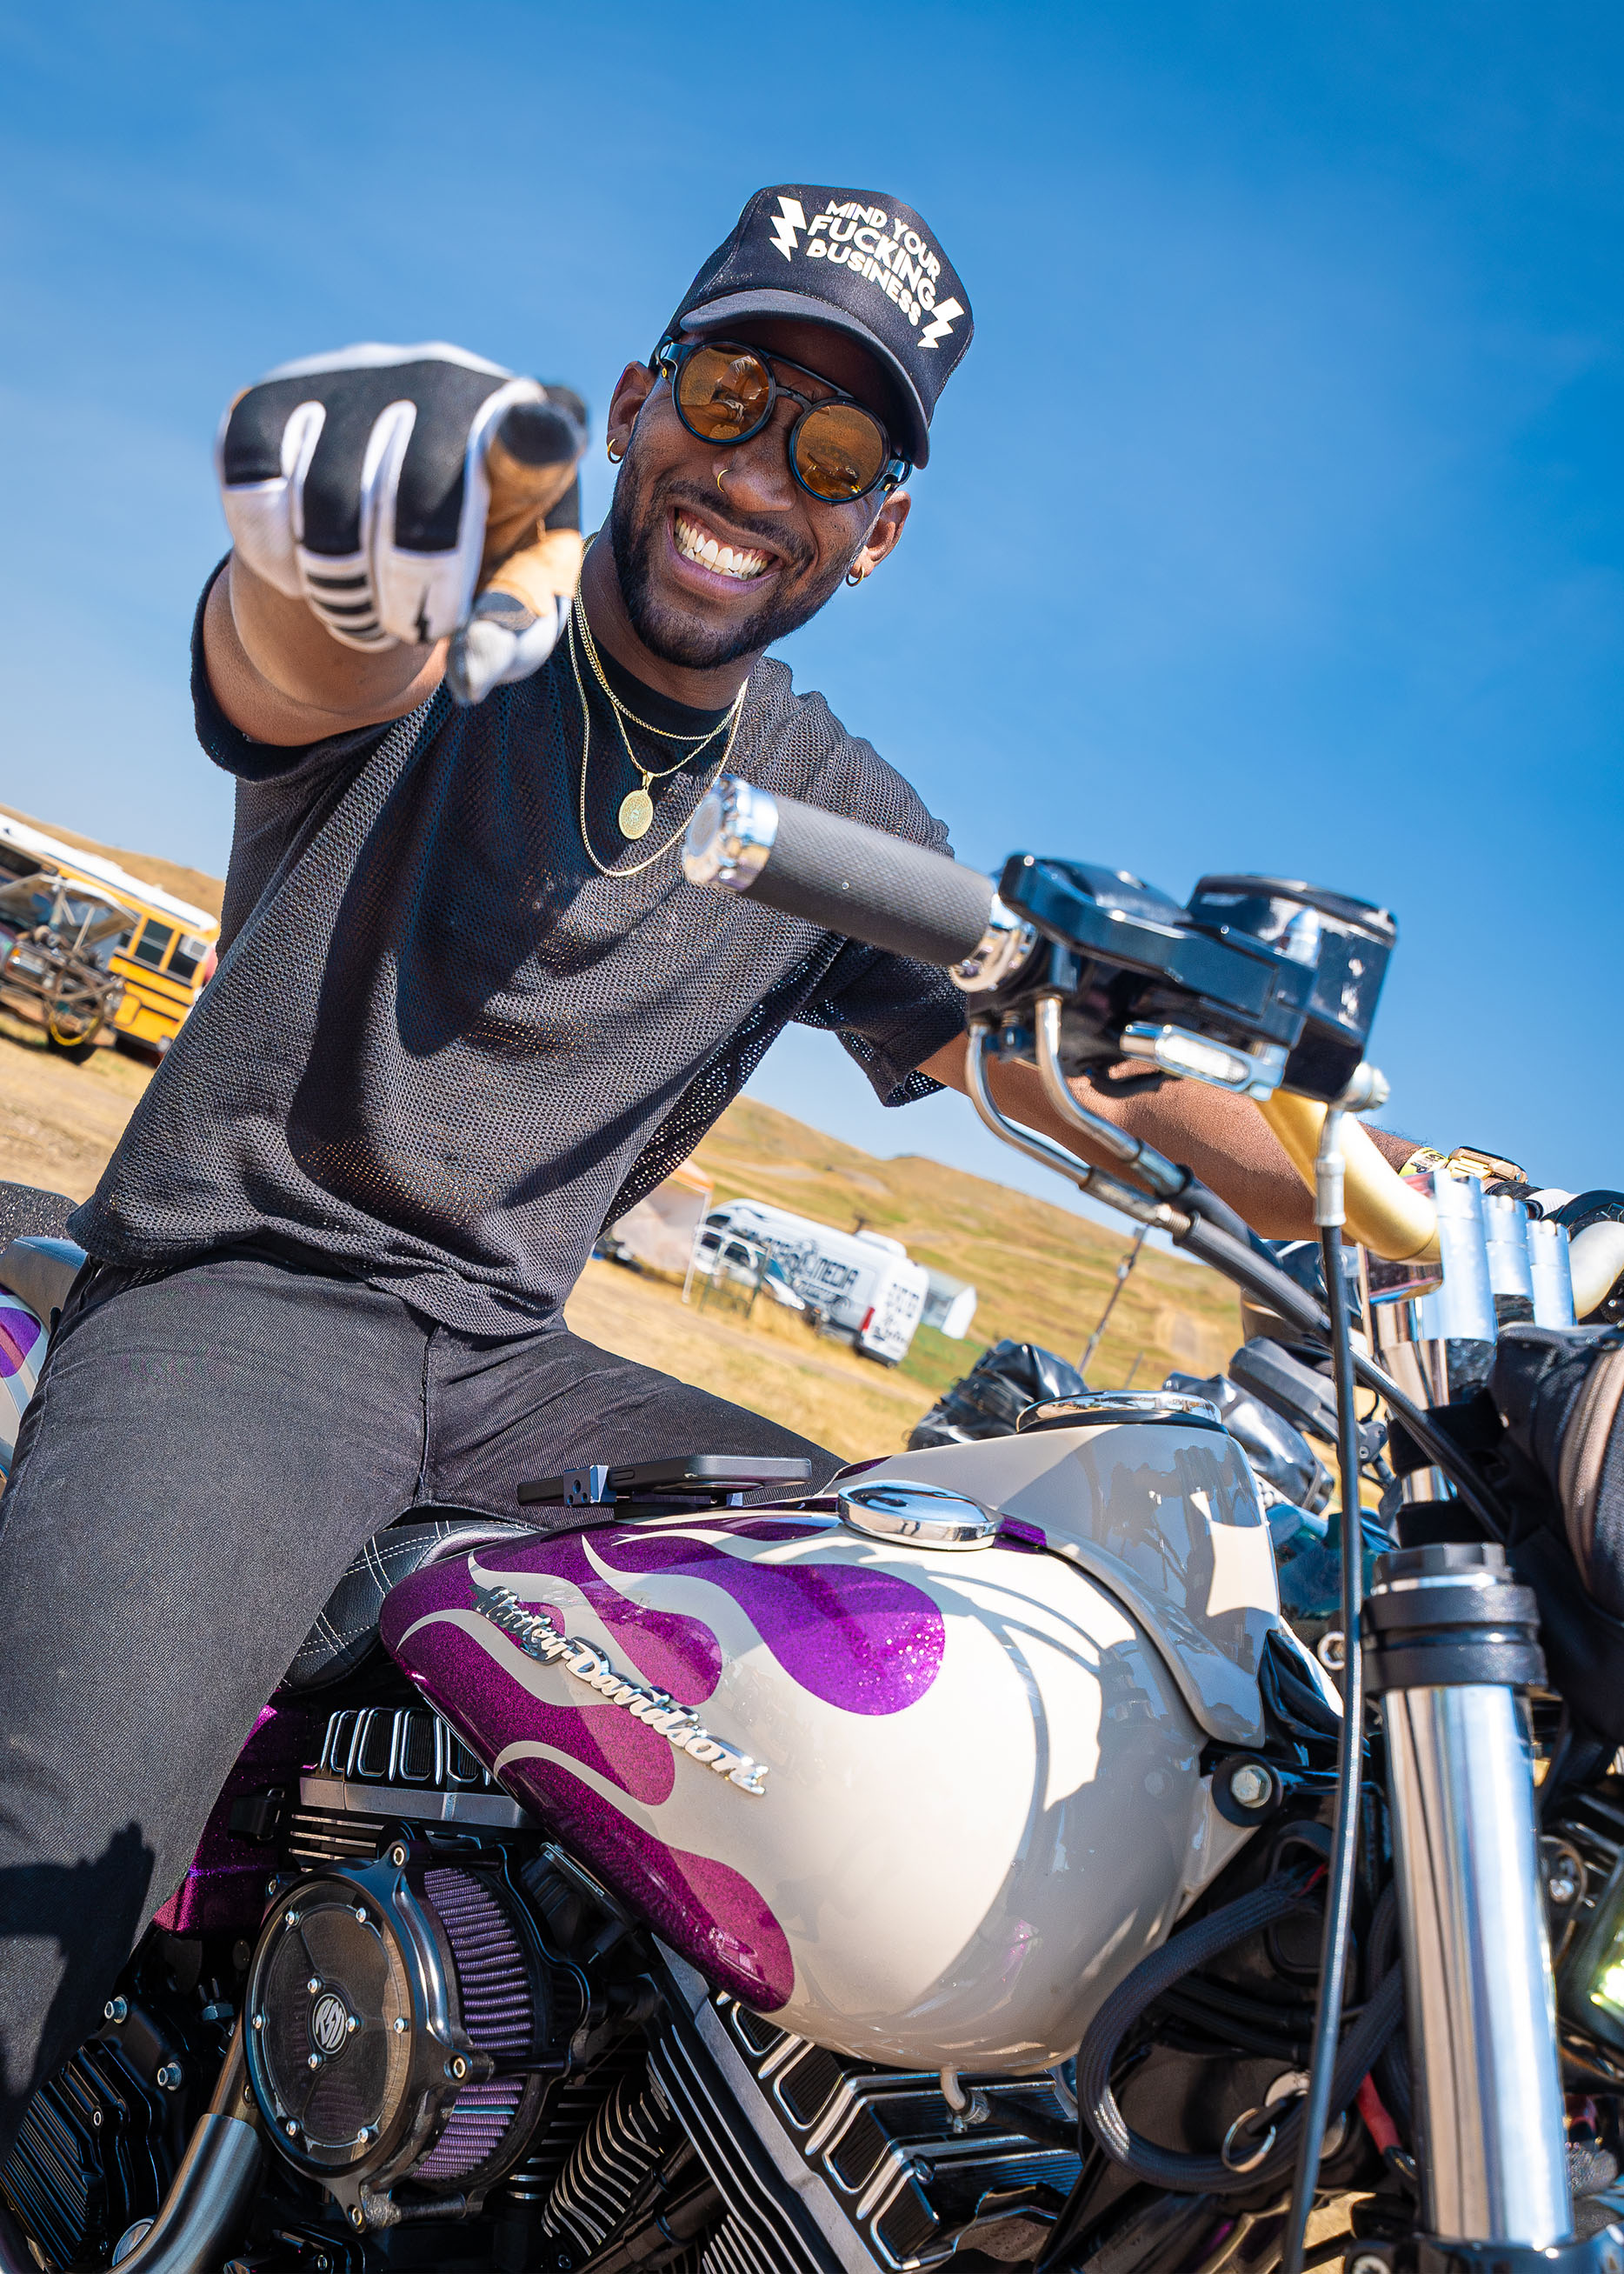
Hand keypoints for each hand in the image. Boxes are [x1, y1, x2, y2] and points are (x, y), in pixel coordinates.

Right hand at [216, 343, 587, 704]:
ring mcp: (357, 374)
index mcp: (526, 434)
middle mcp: (446, 380)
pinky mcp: (275, 393)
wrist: (389, 512)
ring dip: (338, 588)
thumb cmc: (474, 561)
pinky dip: (272, 554)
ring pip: (325, 497)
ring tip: (357, 609)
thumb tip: (470, 677)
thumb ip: (510, 637)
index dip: (533, 437)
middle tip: (408, 630)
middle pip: (418, 495)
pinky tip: (300, 568)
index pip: (534, 432)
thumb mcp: (508, 602)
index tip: (543, 436)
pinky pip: (254, 486)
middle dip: (408, 594)